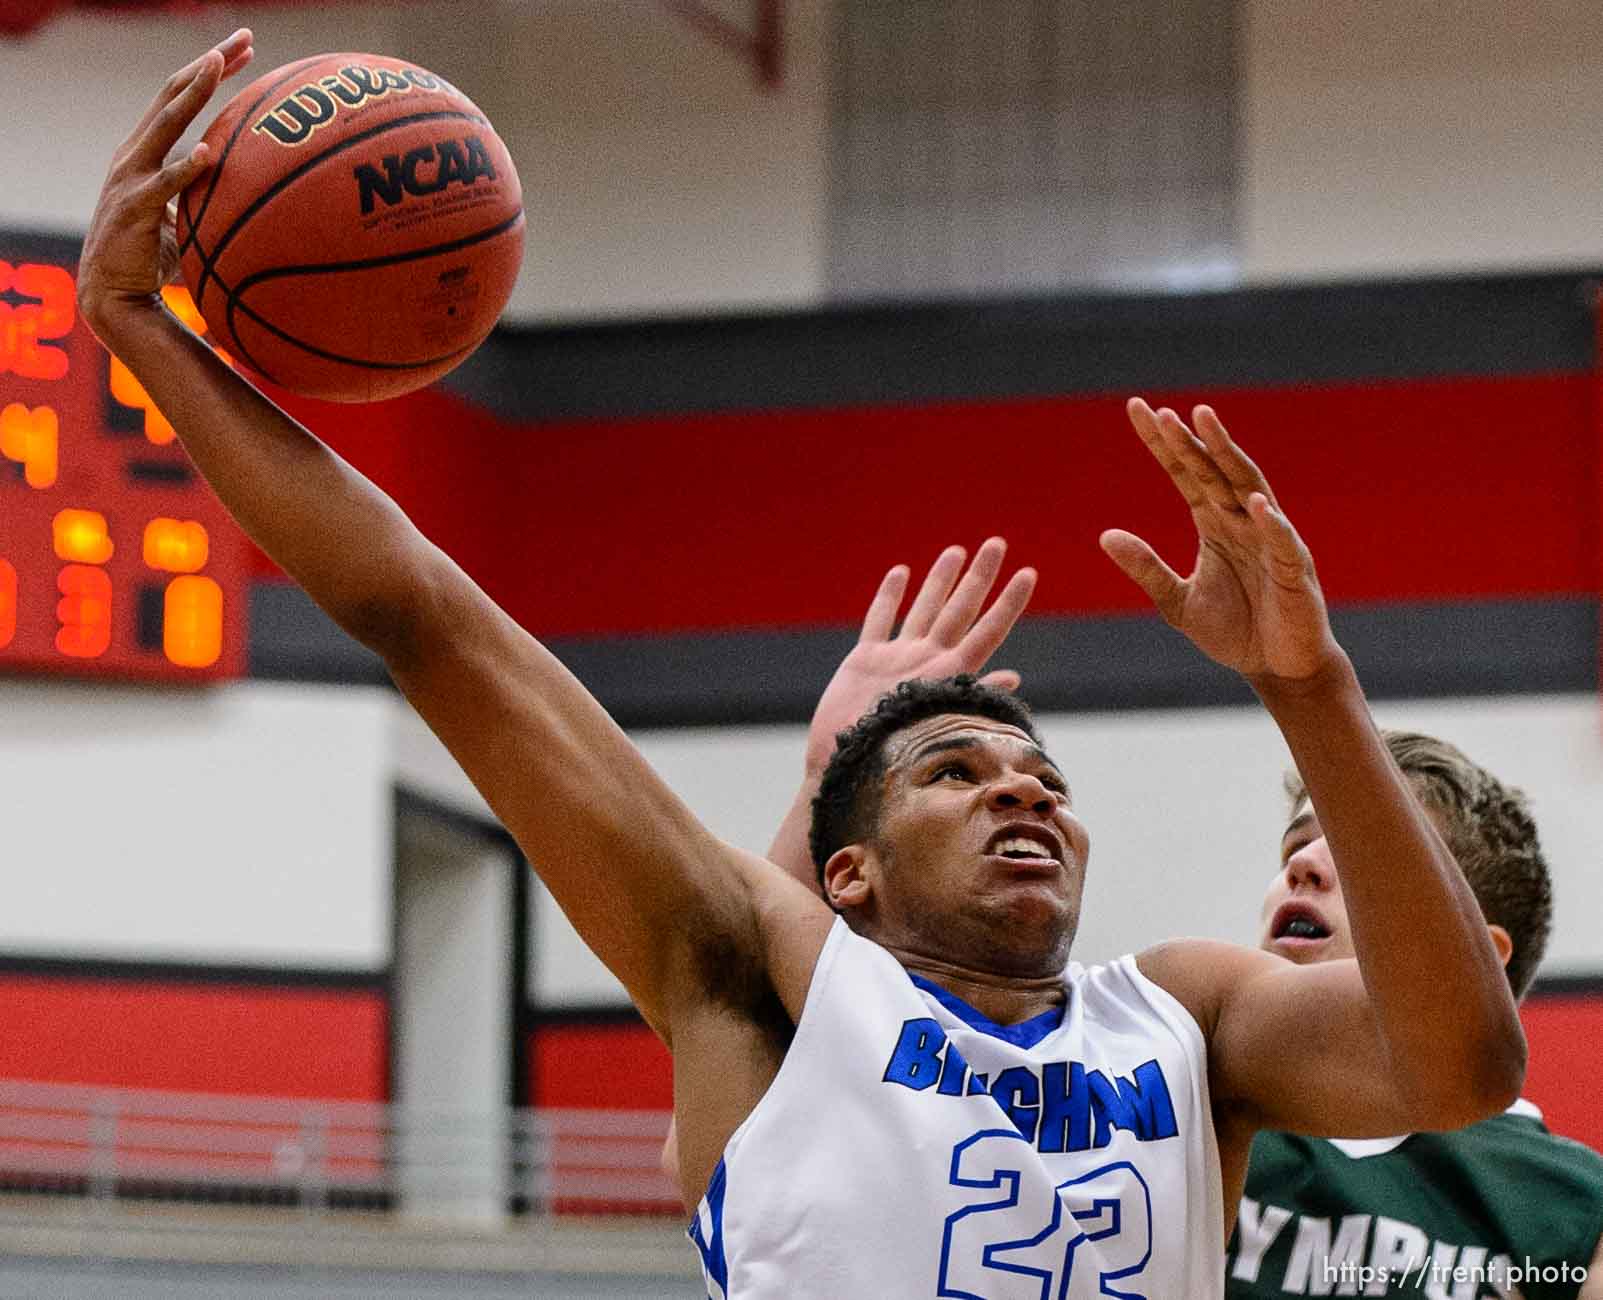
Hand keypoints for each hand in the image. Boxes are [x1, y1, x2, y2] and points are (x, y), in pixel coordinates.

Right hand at [77, 30, 253, 333]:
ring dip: (192, 93)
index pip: (181, 97)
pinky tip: (206, 154)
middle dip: (209, 62)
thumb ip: (210, 195)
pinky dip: (184, 169)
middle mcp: (136, 153)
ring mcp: (131, 176)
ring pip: (164, 125)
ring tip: (216, 65)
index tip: (245, 49)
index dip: (211, 70)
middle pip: (174, 94)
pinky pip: (163, 187)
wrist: (116, 295)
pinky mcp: (133, 208)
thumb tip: (253, 188)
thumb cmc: (153, 256)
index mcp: (147, 150)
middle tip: (243, 38)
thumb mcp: (190, 217)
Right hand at [803, 538, 1035, 771]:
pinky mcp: (865, 660)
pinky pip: (880, 620)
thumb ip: (972, 694)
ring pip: (923, 609)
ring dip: (939, 581)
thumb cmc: (895, 751)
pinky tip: (900, 574)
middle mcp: (927, 659)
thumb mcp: (939, 720)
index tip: (1028, 574)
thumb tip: (1015, 678)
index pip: (988, 630)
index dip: (1009, 603)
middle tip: (996, 543)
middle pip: (959, 609)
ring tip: (956, 552)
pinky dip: (889, 597)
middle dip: (979, 576)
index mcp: (949, 673)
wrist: (848, 767)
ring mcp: (897, 657)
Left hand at [1100, 398, 1339, 684]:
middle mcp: (1243, 522)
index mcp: (1214, 524)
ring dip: (1228, 457)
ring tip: (1206, 425)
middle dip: (1191, 442)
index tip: (1137, 408)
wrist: (1276, 668)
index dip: (1163, 444)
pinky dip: (1272, 522)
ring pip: (1249, 489)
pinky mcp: (1294, 570)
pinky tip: (1255, 503)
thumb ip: (1147, 569)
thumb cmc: (1233, 631)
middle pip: (1214, 472)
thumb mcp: (1177, 603)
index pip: (1185, 474)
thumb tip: (1105, 536)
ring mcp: (1271, 541)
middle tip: (1165, 413)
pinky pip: (1282, 541)